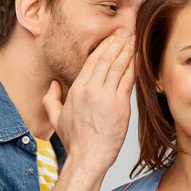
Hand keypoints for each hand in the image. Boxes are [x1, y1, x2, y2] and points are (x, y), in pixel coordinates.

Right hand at [43, 31, 135, 175]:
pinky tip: (139, 57)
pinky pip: (128, 80)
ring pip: (118, 66)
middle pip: (106, 59)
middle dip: (117, 43)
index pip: (92, 61)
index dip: (103, 47)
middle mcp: (91, 90)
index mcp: (77, 90)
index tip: (111, 38)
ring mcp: (106, 97)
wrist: (87, 158)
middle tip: (126, 32)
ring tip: (134, 39)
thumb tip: (53, 84)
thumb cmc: (75, 142)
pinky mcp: (120, 106)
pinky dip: (134, 66)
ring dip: (127, 51)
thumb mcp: (56, 119)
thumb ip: (51, 99)